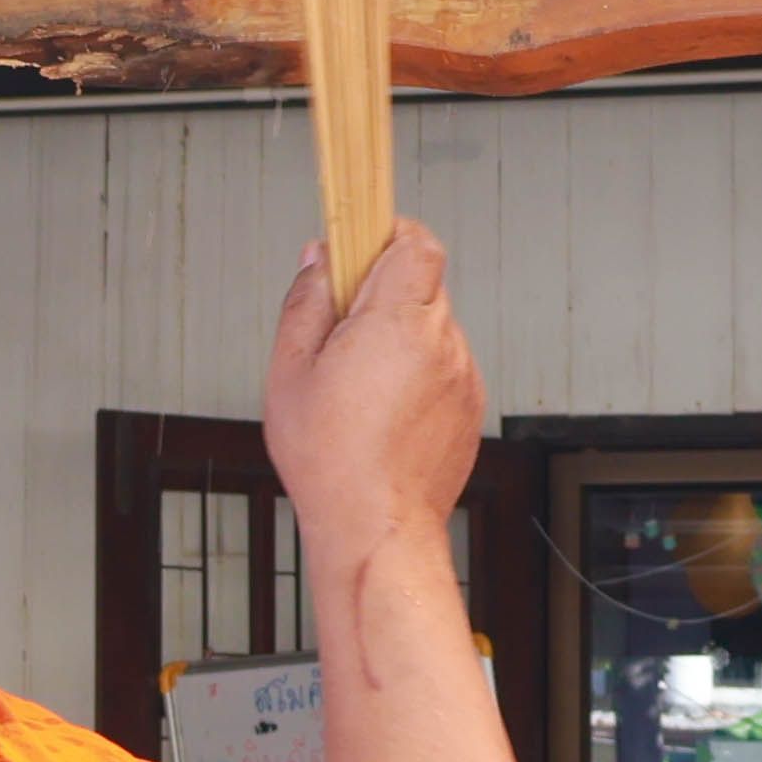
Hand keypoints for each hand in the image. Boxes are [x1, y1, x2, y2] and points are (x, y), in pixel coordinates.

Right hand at [264, 217, 481, 565]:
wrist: (376, 527)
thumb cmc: (332, 460)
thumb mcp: (291, 371)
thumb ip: (306, 302)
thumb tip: (317, 260)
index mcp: (397, 322)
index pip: (416, 242)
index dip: (389, 235)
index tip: (360, 244)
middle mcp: (442, 342)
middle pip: (423, 282)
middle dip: (385, 292)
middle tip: (344, 325)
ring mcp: (463, 375)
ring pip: (435, 326)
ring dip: (403, 335)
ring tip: (361, 381)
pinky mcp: (471, 406)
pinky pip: (446, 365)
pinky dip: (420, 372)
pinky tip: (384, 408)